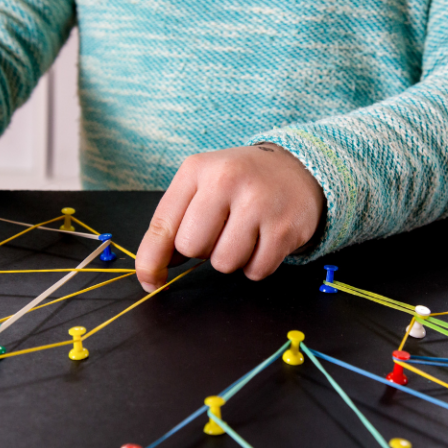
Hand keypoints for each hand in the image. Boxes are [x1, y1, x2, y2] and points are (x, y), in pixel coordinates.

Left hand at [136, 144, 324, 291]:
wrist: (297, 168)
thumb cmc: (239, 182)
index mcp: (197, 169)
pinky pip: (256, 271)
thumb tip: (154, 271)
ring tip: (244, 233)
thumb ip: (173, 223)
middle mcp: (227, 180)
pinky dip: (257, 265)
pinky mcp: (285, 227)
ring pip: (224, 263)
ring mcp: (259, 203)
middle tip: (221, 230)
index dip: (151, 260)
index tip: (150, 280)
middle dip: (202, 250)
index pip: (163, 224)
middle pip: (192, 247)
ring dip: (231, 259)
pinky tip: (264, 240)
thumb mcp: (201, 185)